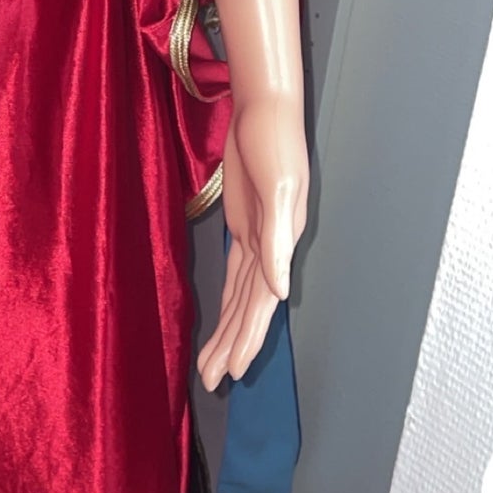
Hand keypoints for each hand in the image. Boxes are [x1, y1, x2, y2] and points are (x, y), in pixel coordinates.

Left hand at [197, 84, 308, 392]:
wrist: (266, 109)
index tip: (231, 371)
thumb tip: (281, 291)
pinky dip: (231, 298)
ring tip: (210, 363)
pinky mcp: (245, 224)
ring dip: (228, 329)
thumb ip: (280, 242)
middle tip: (213, 383)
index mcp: (278, 244)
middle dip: (233, 345)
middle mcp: (270, 248)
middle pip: (250, 309)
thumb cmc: (274, 142)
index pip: (261, 305)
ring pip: (241, 296)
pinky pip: (237, 273)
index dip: (247, 339)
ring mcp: (258, 238)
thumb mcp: (280, 188)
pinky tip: (225, 317)